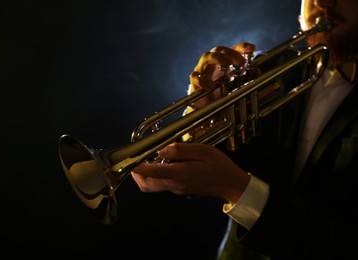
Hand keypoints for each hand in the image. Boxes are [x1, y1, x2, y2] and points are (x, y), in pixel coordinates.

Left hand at [131, 142, 250, 203]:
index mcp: (180, 174)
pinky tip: (162, 163)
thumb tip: (161, 150)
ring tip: (146, 159)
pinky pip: (161, 184)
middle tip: (136, 158)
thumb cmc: (218, 165)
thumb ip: (180, 150)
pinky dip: (155, 176)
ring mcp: (176, 189)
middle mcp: (175, 184)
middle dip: (136, 173)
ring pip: (151, 186)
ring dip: (144, 175)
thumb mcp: (202, 151)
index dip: (137, 167)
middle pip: (146, 184)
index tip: (128, 160)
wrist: (230, 184)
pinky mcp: (179, 189)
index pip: (152, 172)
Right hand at [187, 42, 255, 108]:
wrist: (205, 107)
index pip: (231, 50)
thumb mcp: (235, 86)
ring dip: (218, 58)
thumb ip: (246, 79)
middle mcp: (211, 63)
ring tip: (228, 64)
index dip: (241, 47)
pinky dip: (204, 80)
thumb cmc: (219, 93)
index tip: (252, 48)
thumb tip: (257, 72)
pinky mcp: (194, 82)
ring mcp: (201, 70)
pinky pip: (196, 77)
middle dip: (231, 53)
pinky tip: (212, 86)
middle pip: (218, 50)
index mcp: (221, 62)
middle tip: (241, 61)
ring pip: (206, 57)